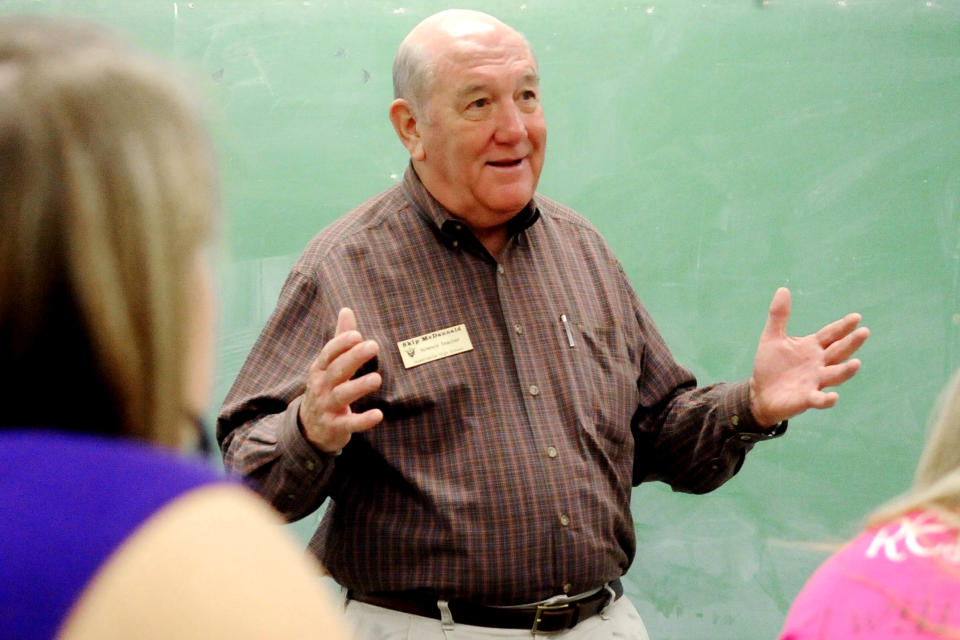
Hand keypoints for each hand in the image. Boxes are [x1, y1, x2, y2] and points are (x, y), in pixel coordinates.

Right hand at [298, 307, 382, 451]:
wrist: (309, 428)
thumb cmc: (325, 388)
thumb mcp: (328, 365)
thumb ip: (340, 339)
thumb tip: (347, 309)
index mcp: (320, 369)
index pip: (328, 353)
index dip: (341, 344)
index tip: (357, 334)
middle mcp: (321, 387)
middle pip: (337, 370)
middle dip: (353, 358)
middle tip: (373, 346)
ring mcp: (327, 407)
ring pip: (342, 395)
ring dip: (359, 387)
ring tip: (377, 379)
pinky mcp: (336, 427)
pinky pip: (349, 423)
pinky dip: (363, 420)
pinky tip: (378, 414)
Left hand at [749, 287, 869, 426]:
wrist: (760, 392)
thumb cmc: (770, 365)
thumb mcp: (772, 338)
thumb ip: (779, 316)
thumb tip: (783, 289)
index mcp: (812, 348)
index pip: (831, 335)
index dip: (842, 327)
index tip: (856, 317)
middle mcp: (819, 364)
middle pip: (838, 352)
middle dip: (850, 343)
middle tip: (864, 332)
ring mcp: (815, 382)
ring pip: (834, 375)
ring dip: (845, 371)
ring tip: (856, 363)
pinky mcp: (806, 399)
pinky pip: (819, 399)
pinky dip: (826, 399)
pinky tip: (833, 397)